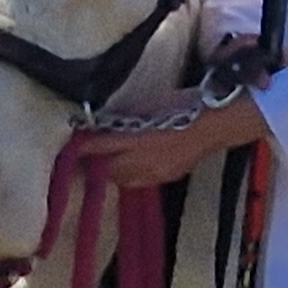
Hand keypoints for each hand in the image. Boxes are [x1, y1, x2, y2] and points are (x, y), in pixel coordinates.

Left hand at [94, 91, 267, 188]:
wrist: (215, 125)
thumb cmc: (184, 106)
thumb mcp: (150, 105)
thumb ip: (127, 118)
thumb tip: (105, 123)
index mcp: (137, 138)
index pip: (101, 146)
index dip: (84, 147)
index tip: (72, 144)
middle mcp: (143, 160)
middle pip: (108, 169)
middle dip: (93, 165)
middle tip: (82, 157)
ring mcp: (154, 172)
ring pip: (121, 179)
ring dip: (110, 172)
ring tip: (102, 163)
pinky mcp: (164, 178)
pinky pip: (137, 182)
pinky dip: (127, 176)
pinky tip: (127, 168)